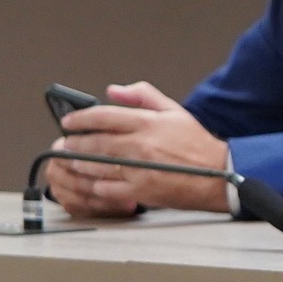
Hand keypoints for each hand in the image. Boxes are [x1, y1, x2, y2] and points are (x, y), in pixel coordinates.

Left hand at [46, 82, 232, 219]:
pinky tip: (93, 181)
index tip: (69, 122)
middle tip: (64, 144)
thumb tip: (114, 90)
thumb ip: (143, 96)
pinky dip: (95, 185)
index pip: (104, 116)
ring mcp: (140, 170)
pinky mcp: (141, 191)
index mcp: (148, 123)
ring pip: (96, 166)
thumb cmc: (197, 145)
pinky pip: (106, 188)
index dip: (80, 118)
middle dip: (73, 143)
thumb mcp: (174, 111)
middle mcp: (142, 145)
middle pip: (95, 143)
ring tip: (72, 162)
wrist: (219, 175)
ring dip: (79, 164)